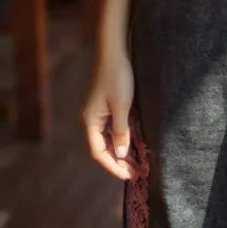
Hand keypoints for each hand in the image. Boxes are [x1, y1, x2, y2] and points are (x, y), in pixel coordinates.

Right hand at [80, 50, 138, 180]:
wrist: (114, 51)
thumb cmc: (117, 77)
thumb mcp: (122, 106)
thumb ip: (121, 132)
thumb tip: (120, 155)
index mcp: (90, 121)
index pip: (98, 152)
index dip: (113, 166)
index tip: (128, 176)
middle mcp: (90, 119)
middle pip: (102, 148)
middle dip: (118, 162)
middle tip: (136, 172)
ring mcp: (97, 113)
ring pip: (108, 139)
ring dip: (121, 152)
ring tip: (137, 162)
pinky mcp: (105, 106)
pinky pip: (112, 129)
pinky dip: (122, 139)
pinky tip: (134, 145)